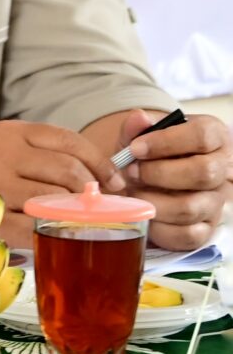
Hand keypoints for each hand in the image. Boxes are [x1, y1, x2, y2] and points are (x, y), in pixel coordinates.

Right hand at [0, 120, 126, 222]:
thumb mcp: (4, 150)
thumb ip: (43, 156)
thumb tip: (102, 178)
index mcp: (10, 132)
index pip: (70, 141)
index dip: (101, 163)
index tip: (115, 182)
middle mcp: (2, 152)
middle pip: (68, 171)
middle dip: (90, 192)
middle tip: (99, 206)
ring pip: (55, 200)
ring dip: (72, 214)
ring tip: (76, 220)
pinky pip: (33, 226)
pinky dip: (48, 233)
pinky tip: (52, 234)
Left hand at [118, 110, 229, 251]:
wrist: (148, 178)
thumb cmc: (148, 154)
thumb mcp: (140, 136)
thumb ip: (136, 127)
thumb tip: (138, 118)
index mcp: (213, 138)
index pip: (202, 136)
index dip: (166, 142)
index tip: (135, 148)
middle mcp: (222, 170)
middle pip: (203, 173)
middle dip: (158, 174)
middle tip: (131, 172)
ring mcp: (216, 202)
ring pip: (192, 207)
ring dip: (153, 202)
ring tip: (133, 194)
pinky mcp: (206, 229)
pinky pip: (187, 236)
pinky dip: (158, 228)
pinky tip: (142, 215)